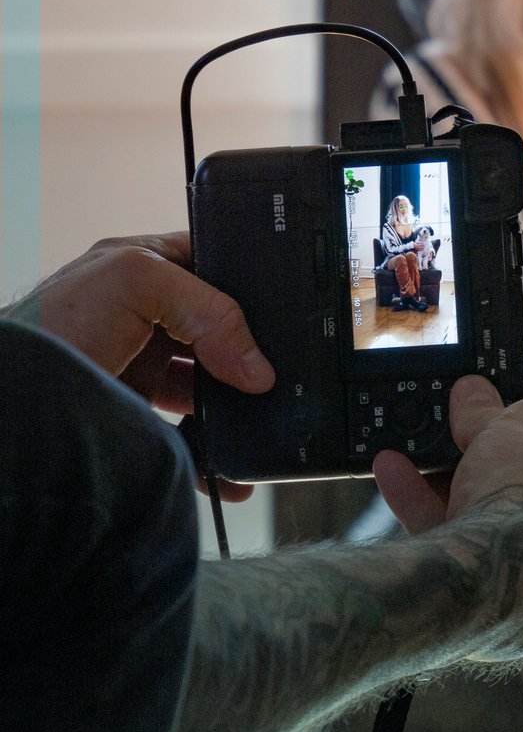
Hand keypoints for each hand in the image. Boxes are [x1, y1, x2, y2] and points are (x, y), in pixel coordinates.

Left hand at [2, 232, 274, 499]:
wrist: (13, 403)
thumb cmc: (51, 322)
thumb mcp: (136, 279)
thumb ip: (208, 308)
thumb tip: (258, 368)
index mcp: (145, 265)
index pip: (214, 265)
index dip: (250, 283)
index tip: (286, 311)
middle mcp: (148, 314)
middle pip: (223, 330)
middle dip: (253, 353)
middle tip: (281, 373)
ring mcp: (145, 365)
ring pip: (213, 385)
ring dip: (242, 406)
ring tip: (267, 422)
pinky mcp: (139, 412)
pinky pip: (193, 433)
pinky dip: (218, 453)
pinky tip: (236, 467)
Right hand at [373, 371, 522, 654]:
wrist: (490, 583)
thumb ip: (500, 405)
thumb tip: (474, 396)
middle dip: (504, 443)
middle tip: (473, 415)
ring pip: (506, 520)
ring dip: (458, 477)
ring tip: (423, 442)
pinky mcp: (506, 618)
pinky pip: (472, 554)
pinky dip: (433, 514)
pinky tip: (393, 474)